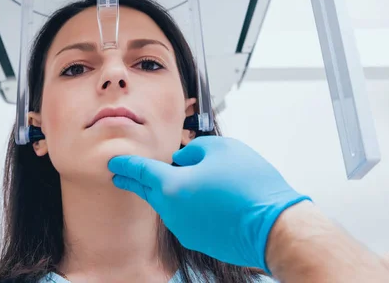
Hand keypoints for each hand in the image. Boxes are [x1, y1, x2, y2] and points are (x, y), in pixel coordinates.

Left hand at [107, 136, 310, 272]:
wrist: (275, 227)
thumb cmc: (250, 186)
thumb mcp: (220, 149)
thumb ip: (192, 150)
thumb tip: (182, 159)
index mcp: (172, 187)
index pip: (140, 171)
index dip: (125, 164)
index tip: (113, 162)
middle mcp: (172, 212)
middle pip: (148, 190)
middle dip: (134, 180)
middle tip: (120, 174)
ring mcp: (184, 229)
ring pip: (169, 203)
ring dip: (170, 190)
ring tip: (186, 179)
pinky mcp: (199, 240)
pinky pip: (186, 216)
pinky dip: (188, 204)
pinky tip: (205, 198)